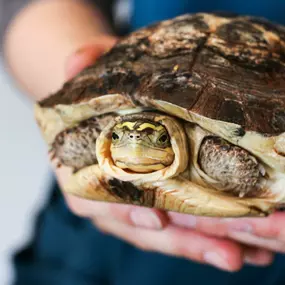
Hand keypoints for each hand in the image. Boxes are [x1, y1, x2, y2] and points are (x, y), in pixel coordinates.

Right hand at [55, 37, 273, 272]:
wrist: (108, 114)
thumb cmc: (99, 102)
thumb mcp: (88, 82)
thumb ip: (79, 69)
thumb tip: (77, 60)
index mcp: (88, 180)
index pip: (105, 202)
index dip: (128, 211)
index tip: (156, 218)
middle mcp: (117, 202)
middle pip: (152, 228)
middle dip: (189, 240)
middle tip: (230, 253)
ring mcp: (144, 207)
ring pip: (178, 233)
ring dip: (215, 243)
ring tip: (254, 253)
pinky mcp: (168, 206)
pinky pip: (192, 226)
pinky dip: (220, 235)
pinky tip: (250, 244)